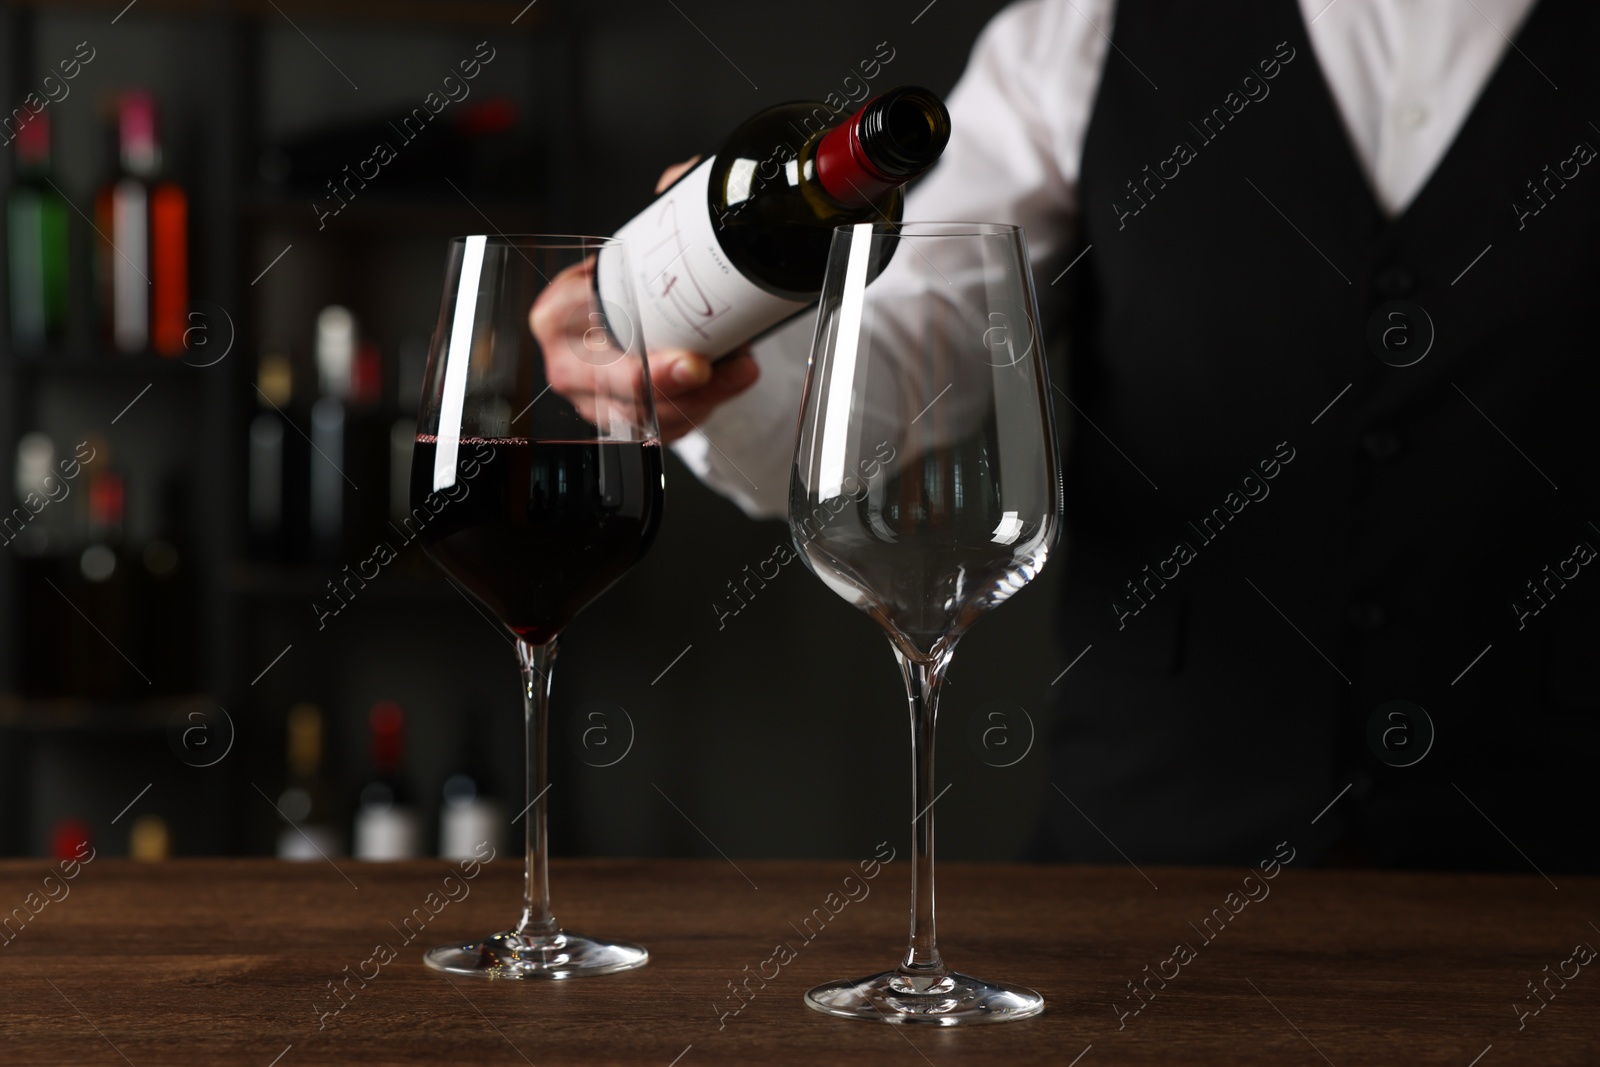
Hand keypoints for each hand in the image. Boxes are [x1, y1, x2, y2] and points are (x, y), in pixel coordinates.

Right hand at [527, 156, 759, 442]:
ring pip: (640, 414)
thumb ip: (668, 200)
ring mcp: (598, 400)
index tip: (632, 312)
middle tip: (698, 366)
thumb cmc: (641, 289)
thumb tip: (683, 177)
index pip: (563, 315)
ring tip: (736, 367)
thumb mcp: (651, 241)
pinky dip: (705, 409)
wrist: (657, 325)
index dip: (594, 317)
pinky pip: (665, 430)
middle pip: (601, 381)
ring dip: (696, 397)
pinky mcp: (631, 424)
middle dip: (653, 380)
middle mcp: (570, 361)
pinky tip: (732, 381)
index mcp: (559, 311)